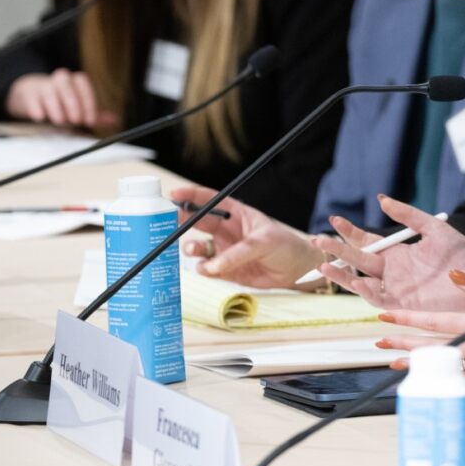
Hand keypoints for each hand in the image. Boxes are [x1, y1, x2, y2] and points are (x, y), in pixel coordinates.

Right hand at [6, 69, 117, 129]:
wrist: (31, 94)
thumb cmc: (60, 102)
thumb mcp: (79, 107)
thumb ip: (95, 114)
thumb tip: (114, 120)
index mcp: (74, 81)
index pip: (83, 85)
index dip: (88, 102)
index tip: (89, 121)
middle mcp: (59, 80)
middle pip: (66, 84)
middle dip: (72, 103)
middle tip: (75, 120)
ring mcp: (42, 85)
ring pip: (48, 89)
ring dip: (55, 106)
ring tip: (59, 120)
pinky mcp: (27, 94)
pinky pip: (32, 99)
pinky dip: (36, 108)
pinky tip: (41, 117)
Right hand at [172, 186, 323, 288]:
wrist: (297, 270)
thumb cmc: (286, 246)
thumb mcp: (265, 242)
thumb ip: (238, 252)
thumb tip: (213, 265)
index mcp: (236, 213)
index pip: (209, 200)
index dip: (190, 196)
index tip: (173, 195)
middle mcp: (225, 230)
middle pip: (195, 222)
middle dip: (179, 221)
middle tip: (166, 224)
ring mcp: (223, 249)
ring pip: (197, 247)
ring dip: (190, 248)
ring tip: (192, 250)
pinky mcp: (224, 270)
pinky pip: (206, 268)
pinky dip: (203, 268)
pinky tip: (208, 269)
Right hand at [315, 194, 464, 311]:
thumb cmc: (463, 257)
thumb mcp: (435, 229)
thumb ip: (409, 215)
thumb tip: (382, 199)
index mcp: (399, 252)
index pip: (367, 240)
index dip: (350, 232)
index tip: (335, 219)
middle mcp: (392, 271)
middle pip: (357, 260)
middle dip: (337, 250)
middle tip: (319, 240)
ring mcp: (395, 289)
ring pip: (360, 281)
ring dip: (342, 273)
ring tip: (324, 263)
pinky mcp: (401, 305)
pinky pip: (376, 299)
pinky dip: (363, 290)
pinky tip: (354, 280)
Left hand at [377, 269, 464, 383]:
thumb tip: (454, 276)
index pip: (434, 322)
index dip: (407, 319)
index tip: (386, 316)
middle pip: (430, 348)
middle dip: (402, 344)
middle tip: (379, 343)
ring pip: (441, 367)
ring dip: (416, 364)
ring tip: (394, 363)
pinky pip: (459, 379)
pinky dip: (440, 376)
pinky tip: (431, 374)